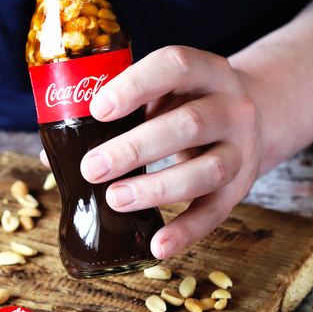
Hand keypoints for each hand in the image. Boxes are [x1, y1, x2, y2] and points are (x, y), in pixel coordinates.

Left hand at [76, 46, 262, 258]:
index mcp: (207, 72)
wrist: (256, 115)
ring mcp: (241, 148)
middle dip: (136, 148)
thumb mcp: (165, 92)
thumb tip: (56, 156)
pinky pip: (216, 212)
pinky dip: (187, 232)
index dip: (136, 85)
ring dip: (158, 188)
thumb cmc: (188, 102)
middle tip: (93, 167)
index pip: (176, 66)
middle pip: (190, 124)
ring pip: (208, 170)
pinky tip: (157, 245)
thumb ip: (120, 114)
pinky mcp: (241, 187)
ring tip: (114, 200)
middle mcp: (232, 107)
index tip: (98, 108)